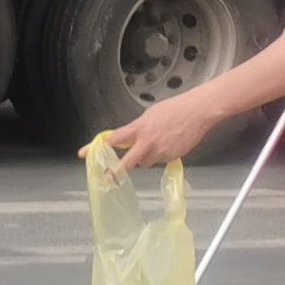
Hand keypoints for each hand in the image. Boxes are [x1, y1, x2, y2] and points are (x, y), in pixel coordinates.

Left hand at [103, 93, 219, 170]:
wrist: (198, 112)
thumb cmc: (174, 108)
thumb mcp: (150, 114)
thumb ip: (138, 128)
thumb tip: (129, 137)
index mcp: (139, 128)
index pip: (115, 139)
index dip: (100, 147)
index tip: (86, 153)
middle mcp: (147, 142)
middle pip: (127, 162)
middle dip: (116, 171)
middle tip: (108, 176)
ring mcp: (160, 151)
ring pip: (145, 162)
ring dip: (145, 157)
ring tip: (157, 143)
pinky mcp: (171, 157)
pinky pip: (159, 160)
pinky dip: (160, 155)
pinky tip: (169, 143)